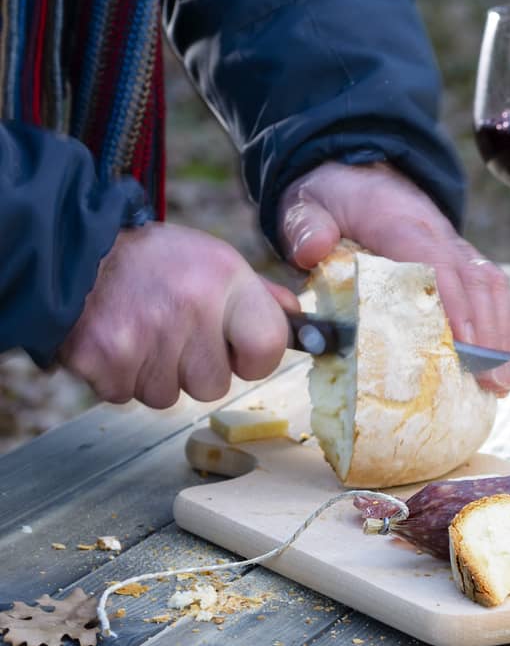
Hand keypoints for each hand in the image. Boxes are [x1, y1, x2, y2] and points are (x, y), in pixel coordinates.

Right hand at [61, 225, 298, 407]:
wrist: (73, 249)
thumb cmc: (154, 261)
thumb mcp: (213, 260)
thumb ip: (258, 296)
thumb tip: (299, 323)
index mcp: (225, 278)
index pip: (270, 346)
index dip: (256, 358)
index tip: (239, 350)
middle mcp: (190, 307)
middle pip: (215, 385)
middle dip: (196, 369)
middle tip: (173, 332)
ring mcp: (145, 336)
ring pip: (169, 396)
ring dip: (155, 375)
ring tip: (140, 331)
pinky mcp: (103, 358)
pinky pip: (126, 395)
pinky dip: (119, 377)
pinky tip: (115, 341)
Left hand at [278, 162, 509, 394]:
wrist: (352, 173)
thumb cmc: (331, 199)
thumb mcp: (304, 205)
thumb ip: (305, 226)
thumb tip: (313, 251)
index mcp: (399, 222)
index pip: (435, 262)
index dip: (454, 304)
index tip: (464, 346)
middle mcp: (437, 232)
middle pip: (475, 280)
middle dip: (487, 333)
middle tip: (492, 382)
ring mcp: (453, 245)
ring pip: (489, 284)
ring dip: (499, 333)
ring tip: (501, 382)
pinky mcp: (458, 259)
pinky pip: (488, 288)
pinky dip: (497, 325)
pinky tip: (496, 361)